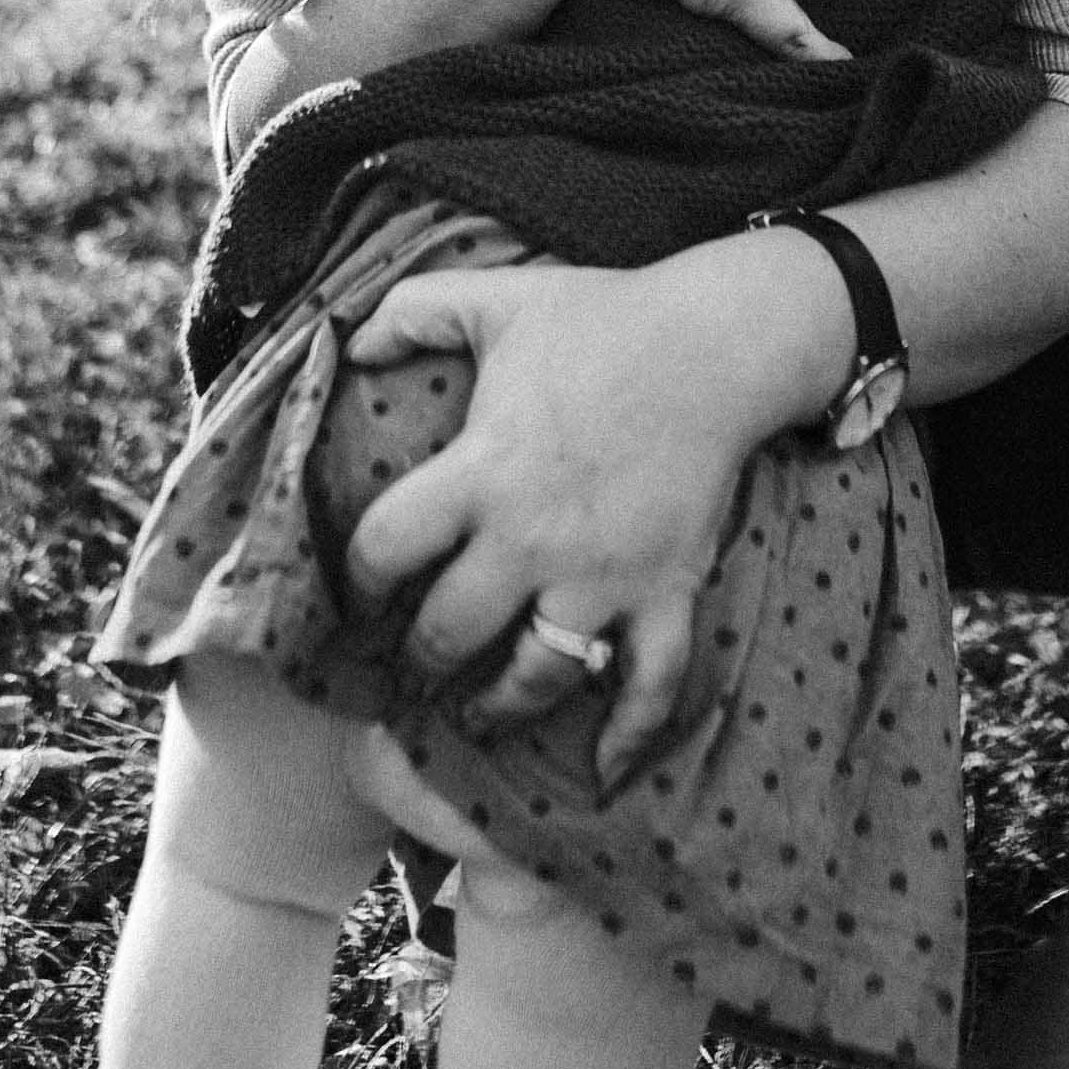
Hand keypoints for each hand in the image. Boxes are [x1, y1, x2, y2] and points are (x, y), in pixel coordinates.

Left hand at [342, 243, 841, 788]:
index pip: (385, 549)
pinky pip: (650, 686)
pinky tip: (601, 770)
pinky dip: (628, 738)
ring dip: (498, 707)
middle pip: (447, 633)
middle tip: (413, 659)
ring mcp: (604, 576)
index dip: (357, 577)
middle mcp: (534, 538)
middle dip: (419, 655)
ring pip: (535, 677)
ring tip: (476, 714)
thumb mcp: (495, 298)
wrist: (720, 342)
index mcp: (484, 470)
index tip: (360, 588)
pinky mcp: (666, 590)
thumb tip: (348, 340)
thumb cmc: (604, 317)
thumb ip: (411, 311)